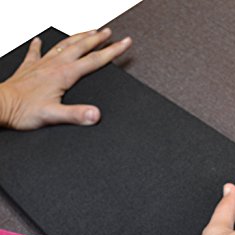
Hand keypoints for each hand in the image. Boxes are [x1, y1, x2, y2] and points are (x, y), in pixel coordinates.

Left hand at [0, 28, 130, 129]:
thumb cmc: (23, 110)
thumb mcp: (54, 116)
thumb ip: (76, 114)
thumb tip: (96, 114)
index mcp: (64, 74)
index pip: (94, 60)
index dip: (112, 51)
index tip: (124, 43)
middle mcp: (54, 65)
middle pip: (81, 47)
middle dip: (98, 39)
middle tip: (109, 32)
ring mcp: (41, 64)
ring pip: (64, 45)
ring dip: (78, 37)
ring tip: (88, 32)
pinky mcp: (29, 68)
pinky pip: (36, 52)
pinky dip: (39, 45)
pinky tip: (39, 40)